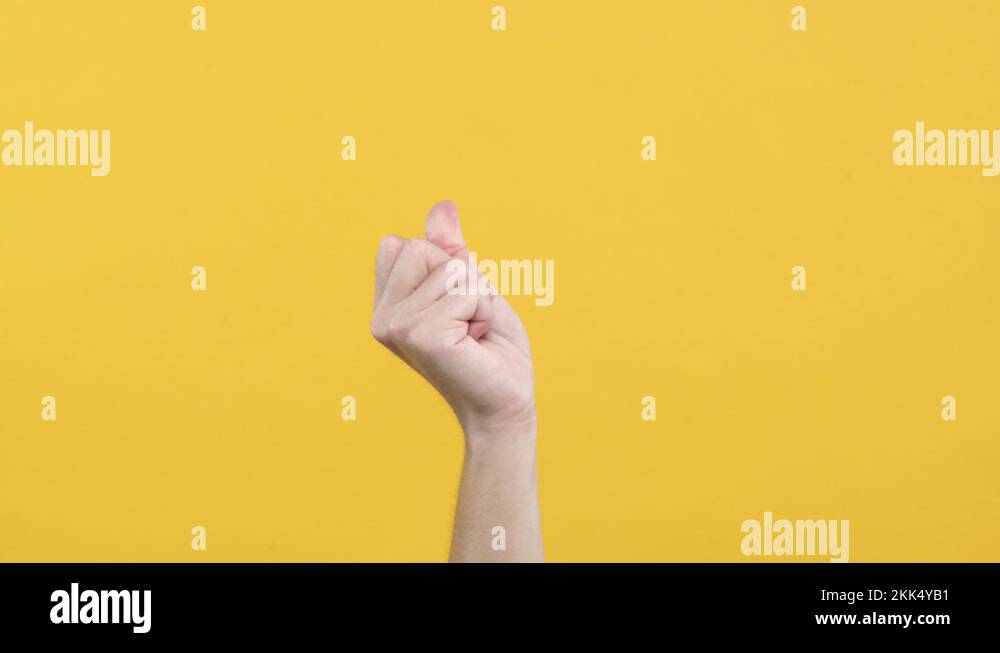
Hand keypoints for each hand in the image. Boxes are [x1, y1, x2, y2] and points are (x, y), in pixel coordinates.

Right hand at [370, 200, 536, 444]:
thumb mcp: (469, 287)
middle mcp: (382, 318)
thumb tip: (442, 206)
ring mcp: (397, 328)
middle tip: (468, 321)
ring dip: (477, 297)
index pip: (403, 244)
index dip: (443, 265)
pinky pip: (465, 290)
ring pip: (450, 269)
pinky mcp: (421, 335)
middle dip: (462, 278)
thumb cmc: (489, 348)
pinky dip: (483, 310)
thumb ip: (450, 248)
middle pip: (423, 248)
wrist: (505, 401)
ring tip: (472, 333)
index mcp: (385, 306)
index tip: (454, 307)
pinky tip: (475, 342)